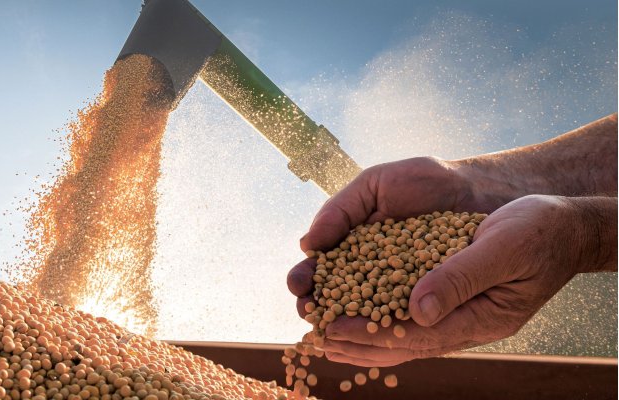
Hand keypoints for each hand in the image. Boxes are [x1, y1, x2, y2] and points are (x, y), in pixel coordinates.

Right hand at [287, 157, 489, 317]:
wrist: (479, 190)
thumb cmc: (425, 182)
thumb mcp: (375, 185)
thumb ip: (340, 210)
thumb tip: (306, 244)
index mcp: (351, 244)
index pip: (321, 267)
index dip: (305, 278)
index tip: (298, 285)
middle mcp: (370, 271)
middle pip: (336, 297)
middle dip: (319, 308)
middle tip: (311, 314)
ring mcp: (398, 290)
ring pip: (366, 315)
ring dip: (347, 327)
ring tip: (333, 334)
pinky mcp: (427, 302)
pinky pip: (404, 321)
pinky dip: (387, 333)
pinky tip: (374, 339)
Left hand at [320, 194, 587, 366]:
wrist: (563, 223)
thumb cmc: (539, 230)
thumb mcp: (505, 245)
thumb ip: (462, 277)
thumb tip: (417, 310)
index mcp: (482, 316)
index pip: (416, 336)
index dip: (372, 333)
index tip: (332, 328)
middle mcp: (467, 322)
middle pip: (403, 342)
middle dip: (357, 340)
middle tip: (314, 335)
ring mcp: (461, 313)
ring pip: (404, 334)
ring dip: (363, 334)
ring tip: (323, 331)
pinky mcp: (454, 297)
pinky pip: (410, 316)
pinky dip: (379, 317)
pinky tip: (355, 310)